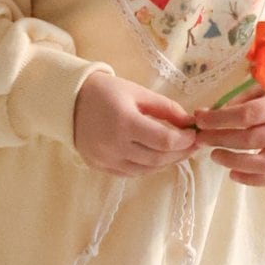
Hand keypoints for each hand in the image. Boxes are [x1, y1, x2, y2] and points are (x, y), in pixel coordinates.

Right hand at [73, 71, 199, 177]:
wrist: (69, 101)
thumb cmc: (106, 92)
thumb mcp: (138, 92)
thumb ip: (166, 108)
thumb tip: (189, 123)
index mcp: (125, 122)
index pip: (164, 141)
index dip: (185, 141)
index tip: (195, 135)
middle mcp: (114, 145)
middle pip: (158, 159)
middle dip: (180, 153)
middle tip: (193, 146)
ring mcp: (106, 159)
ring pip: (146, 170)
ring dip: (166, 162)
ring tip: (177, 152)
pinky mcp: (100, 166)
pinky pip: (131, 173)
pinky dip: (148, 167)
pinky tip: (156, 157)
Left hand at [191, 93, 264, 185]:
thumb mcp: (259, 90)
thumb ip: (236, 101)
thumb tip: (204, 114)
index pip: (249, 114)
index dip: (221, 119)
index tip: (200, 120)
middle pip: (253, 139)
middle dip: (221, 140)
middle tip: (201, 139)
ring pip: (264, 164)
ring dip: (234, 161)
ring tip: (215, 156)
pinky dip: (250, 180)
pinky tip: (232, 173)